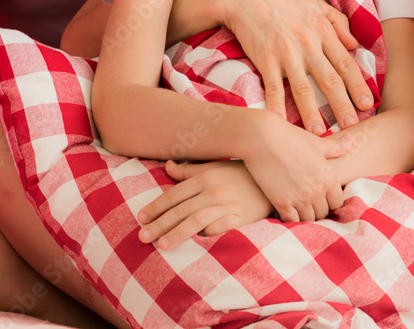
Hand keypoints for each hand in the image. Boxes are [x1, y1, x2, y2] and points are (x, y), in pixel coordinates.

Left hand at [138, 160, 272, 249]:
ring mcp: (226, 204)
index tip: (140, 218)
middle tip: (142, 237)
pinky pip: (219, 229)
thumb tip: (167, 167)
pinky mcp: (240, 217)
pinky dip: (206, 236)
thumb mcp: (214, 167)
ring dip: (177, 233)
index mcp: (204, 176)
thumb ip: (190, 170)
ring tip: (162, 246)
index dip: (156, 206)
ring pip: (196, 220)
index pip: (174, 194)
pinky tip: (194, 245)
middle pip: (181, 209)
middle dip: (160, 224)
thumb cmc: (240, 173)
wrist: (273, 178)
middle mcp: (213, 189)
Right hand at [218, 0, 373, 132]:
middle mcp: (308, 45)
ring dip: (313, 114)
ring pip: (304, 90)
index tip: (367, 103)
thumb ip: (337, 22)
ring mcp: (286, 54)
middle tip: (353, 127)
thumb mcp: (314, 2)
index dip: (357, 85)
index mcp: (322, 31)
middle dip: (343, 106)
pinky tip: (282, 124)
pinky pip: (273, 89)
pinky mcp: (265, 60)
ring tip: (321, 135)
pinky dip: (277, 108)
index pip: (345, 63)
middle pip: (330, 81)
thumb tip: (355, 44)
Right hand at [241, 112, 349, 221]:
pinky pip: (293, 222)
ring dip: (305, 214)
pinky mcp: (282, 203)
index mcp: (328, 177)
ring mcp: (300, 198)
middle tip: (308, 201)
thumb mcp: (316, 142)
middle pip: (324, 213)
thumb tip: (352, 140)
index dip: (330, 199)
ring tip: (298, 206)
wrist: (261, 137)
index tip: (321, 196)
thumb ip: (336, 147)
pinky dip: (291, 218)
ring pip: (309, 219)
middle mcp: (317, 190)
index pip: (338, 202)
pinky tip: (287, 209)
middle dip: (317, 208)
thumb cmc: (290, 136)